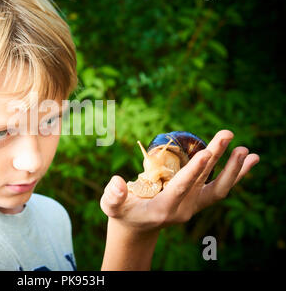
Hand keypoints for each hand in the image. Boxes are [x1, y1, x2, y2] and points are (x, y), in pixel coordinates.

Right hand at [100, 130, 259, 232]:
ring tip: (245, 149)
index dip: (194, 171)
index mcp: (163, 209)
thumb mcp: (112, 206)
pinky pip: (220, 188)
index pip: (182, 188)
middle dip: (217, 158)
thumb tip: (117, 182)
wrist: (138, 227)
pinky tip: (249, 159)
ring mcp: (194, 205)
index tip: (207, 153)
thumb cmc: (123, 213)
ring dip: (233, 168)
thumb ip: (114, 196)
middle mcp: (183, 208)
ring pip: (218, 187)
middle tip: (227, 135)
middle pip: (204, 182)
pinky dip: (236, 174)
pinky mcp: (198, 200)